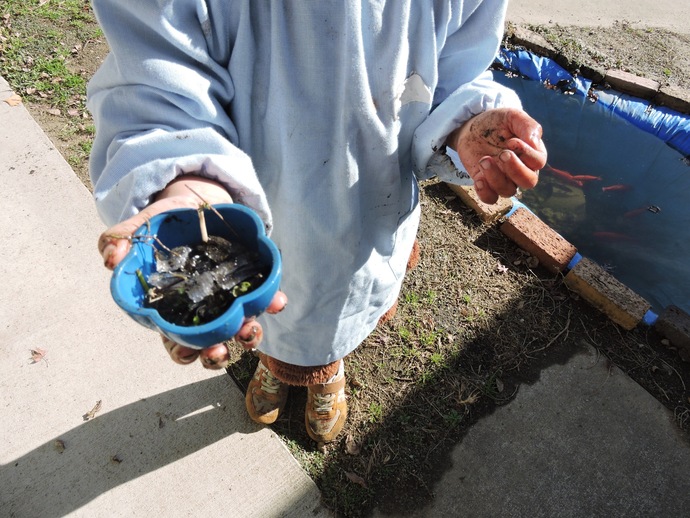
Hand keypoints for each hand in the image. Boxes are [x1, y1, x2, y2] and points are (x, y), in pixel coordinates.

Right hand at [99, 175, 286, 369]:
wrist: (196, 204)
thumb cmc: (165, 226)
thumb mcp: (140, 230)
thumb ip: (120, 240)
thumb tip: (110, 258)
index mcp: (176, 309)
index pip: (177, 342)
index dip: (182, 352)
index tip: (185, 352)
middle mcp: (207, 311)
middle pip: (212, 343)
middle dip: (217, 354)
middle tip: (219, 350)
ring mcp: (231, 298)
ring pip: (241, 327)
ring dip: (248, 335)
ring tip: (250, 329)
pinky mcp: (252, 281)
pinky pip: (264, 297)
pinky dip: (272, 301)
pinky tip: (277, 300)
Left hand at [447, 107, 546, 203]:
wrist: (472, 128)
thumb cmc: (497, 122)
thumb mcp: (512, 117)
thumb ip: (527, 126)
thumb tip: (534, 142)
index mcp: (532, 153)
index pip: (538, 162)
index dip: (527, 154)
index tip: (511, 140)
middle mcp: (521, 169)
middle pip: (529, 182)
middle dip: (516, 170)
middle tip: (502, 154)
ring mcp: (503, 178)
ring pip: (508, 191)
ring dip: (496, 178)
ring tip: (484, 160)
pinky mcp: (486, 183)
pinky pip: (490, 198)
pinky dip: (485, 193)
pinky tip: (478, 179)